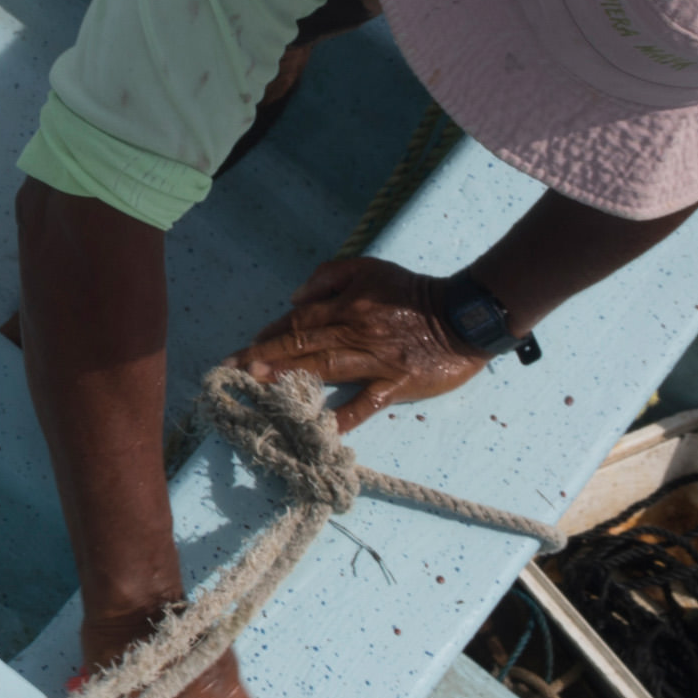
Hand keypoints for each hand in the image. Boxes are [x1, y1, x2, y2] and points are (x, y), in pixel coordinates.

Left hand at [229, 254, 492, 432]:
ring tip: (259, 388)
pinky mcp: (397, 383)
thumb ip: (328, 277)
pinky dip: (345, 416)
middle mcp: (355, 332)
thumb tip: (294, 299)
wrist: (464, 315)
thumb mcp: (368, 267)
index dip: (269, 335)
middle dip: (264, 357)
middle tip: (233, 371)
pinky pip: (367, 402)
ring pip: (325, 369)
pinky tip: (321, 429)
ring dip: (289, 379)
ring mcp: (376, 360)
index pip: (298, 321)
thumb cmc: (411, 291)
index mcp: (346, 305)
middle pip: (302, 344)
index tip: (243, 350)